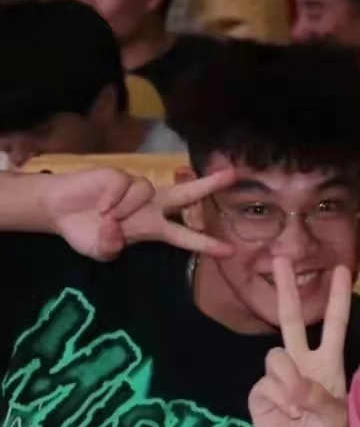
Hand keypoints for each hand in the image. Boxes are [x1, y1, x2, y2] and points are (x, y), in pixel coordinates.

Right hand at [41, 167, 235, 260]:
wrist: (59, 210)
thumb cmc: (85, 231)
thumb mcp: (100, 250)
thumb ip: (109, 247)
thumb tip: (116, 233)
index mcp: (154, 227)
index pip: (185, 236)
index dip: (207, 244)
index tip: (230, 251)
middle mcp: (153, 206)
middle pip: (187, 194)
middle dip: (210, 185)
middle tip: (233, 175)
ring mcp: (137, 189)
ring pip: (146, 191)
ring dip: (126, 207)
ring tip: (106, 216)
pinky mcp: (120, 175)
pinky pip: (124, 185)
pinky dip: (113, 198)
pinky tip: (100, 206)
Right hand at [249, 258, 352, 426]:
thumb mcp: (335, 418)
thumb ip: (317, 395)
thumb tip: (292, 381)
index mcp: (328, 364)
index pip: (334, 325)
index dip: (337, 299)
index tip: (342, 270)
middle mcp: (302, 362)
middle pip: (292, 319)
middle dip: (287, 288)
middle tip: (280, 256)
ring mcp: (278, 375)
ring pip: (276, 356)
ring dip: (289, 382)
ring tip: (298, 409)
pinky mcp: (259, 391)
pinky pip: (265, 382)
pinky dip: (277, 398)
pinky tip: (283, 415)